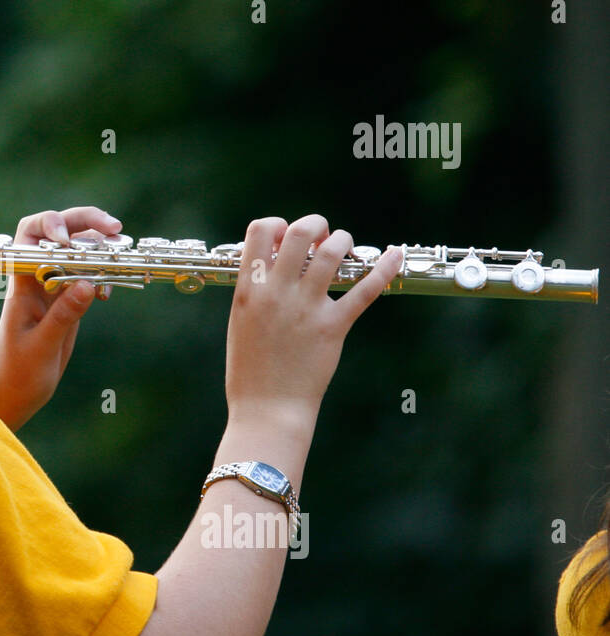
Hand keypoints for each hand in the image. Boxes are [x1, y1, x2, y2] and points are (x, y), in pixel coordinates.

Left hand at [0, 206, 122, 430]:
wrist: (13, 395)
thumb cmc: (17, 374)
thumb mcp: (41, 346)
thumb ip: (63, 315)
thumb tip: (87, 284)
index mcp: (23, 283)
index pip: (30, 236)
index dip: (51, 226)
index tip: (70, 241)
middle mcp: (38, 279)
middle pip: (59, 234)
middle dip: (85, 222)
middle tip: (114, 227)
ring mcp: (53, 289)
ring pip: (77, 253)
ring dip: (99, 247)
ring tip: (121, 250)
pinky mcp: (67, 302)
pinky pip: (86, 277)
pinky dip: (101, 276)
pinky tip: (109, 292)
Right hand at [225, 214, 402, 427]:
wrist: (268, 410)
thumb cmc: (250, 372)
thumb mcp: (240, 323)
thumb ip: (255, 292)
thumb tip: (273, 265)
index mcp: (248, 290)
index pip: (260, 231)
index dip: (277, 225)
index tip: (285, 239)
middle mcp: (277, 293)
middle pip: (300, 232)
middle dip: (316, 224)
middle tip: (322, 237)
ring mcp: (306, 309)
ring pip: (333, 252)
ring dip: (343, 241)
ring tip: (345, 249)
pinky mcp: (333, 327)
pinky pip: (365, 290)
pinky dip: (384, 268)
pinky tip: (394, 254)